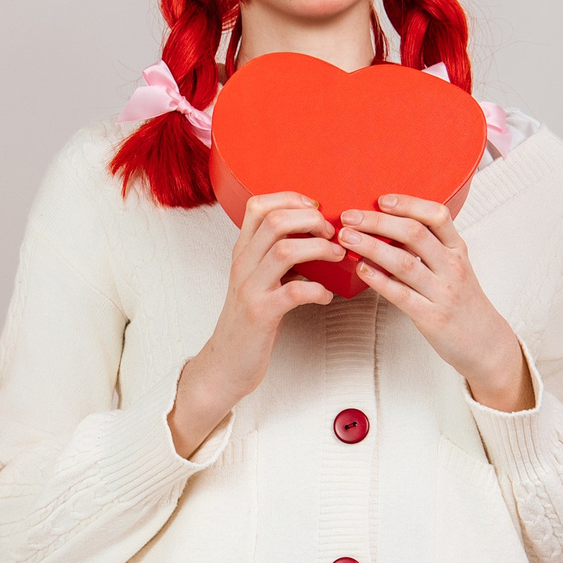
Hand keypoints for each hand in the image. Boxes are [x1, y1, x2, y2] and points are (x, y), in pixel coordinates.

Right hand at [168, 191, 341, 454]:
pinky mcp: (261, 314)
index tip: (316, 207)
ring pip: (285, 250)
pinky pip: (294, 291)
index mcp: (242, 252)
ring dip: (320, 249)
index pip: (258, 205)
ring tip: (337, 257)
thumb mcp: (256, 281)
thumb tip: (315, 238)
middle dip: (312, 220)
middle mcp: (243, 264)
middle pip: (276, 220)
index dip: (291, 198)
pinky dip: (318, 290)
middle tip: (333, 233)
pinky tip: (326, 297)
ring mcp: (250, 289)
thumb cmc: (249, 321)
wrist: (226, 364)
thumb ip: (276, 258)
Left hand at [338, 195, 532, 410]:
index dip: (408, 203)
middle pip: (414, 233)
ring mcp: (443, 292)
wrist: (486, 343)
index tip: (381, 199)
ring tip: (347, 238)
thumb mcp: (454, 268)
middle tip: (350, 216)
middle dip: (378, 221)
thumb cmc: (464, 303)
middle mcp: (452, 266)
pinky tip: (361, 269)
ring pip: (404, 262)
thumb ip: (427, 249)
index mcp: (458, 249)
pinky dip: (379, 280)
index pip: (437, 215)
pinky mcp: (432, 316)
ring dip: (371, 246)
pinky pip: (401, 295)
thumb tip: (387, 229)